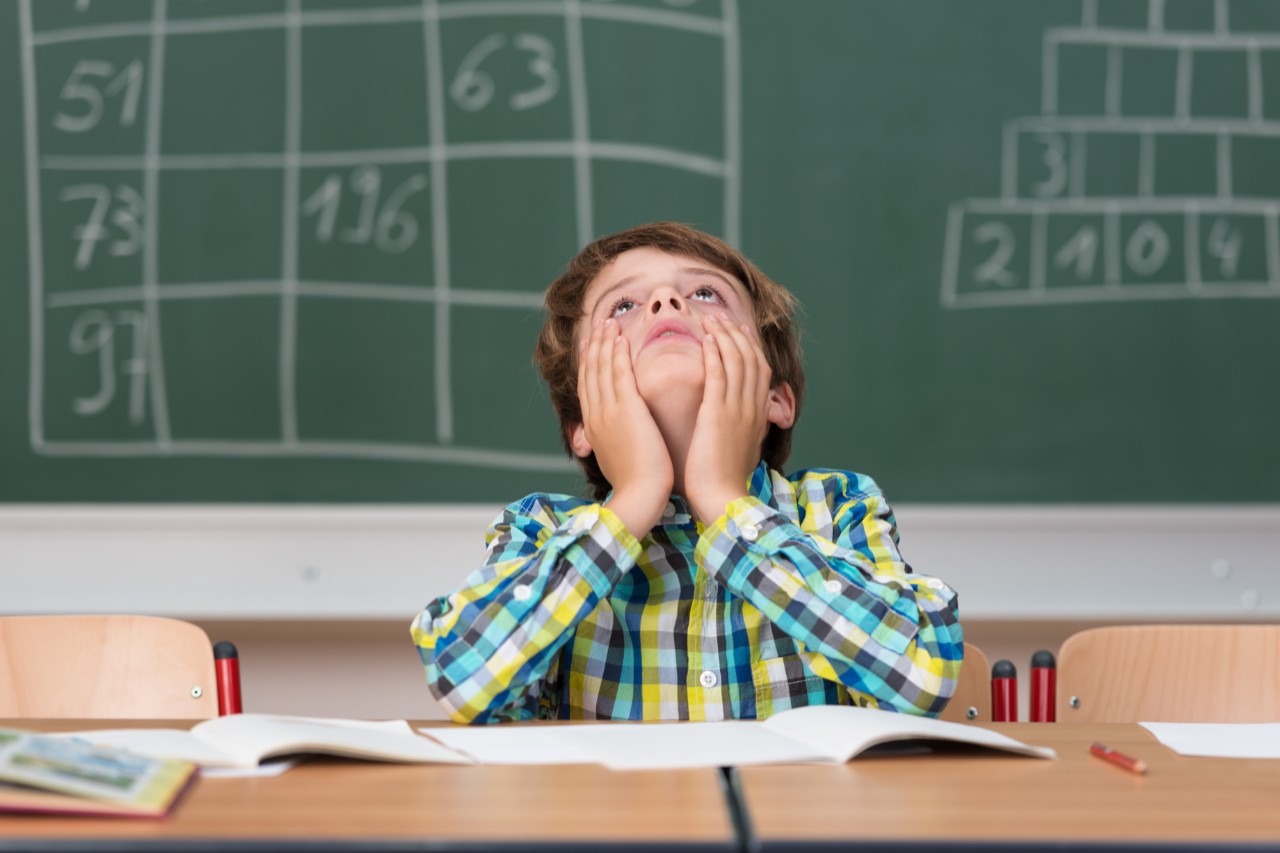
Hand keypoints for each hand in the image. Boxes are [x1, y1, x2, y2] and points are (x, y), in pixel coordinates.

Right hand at [577, 318, 673, 537]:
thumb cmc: (636, 487)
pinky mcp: (626, 410)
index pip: (588, 389)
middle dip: (595, 347)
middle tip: (600, 325)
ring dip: (605, 343)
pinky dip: (618, 353)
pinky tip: (620, 338)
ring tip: (609, 322)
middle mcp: (596, 416)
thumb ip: (615, 445)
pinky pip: (619, 373)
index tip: (593, 346)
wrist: (639, 498)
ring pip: (603, 369)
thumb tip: (613, 442)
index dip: (589, 365)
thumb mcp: (618, 463)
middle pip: (592, 373)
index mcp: (594, 429)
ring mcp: (609, 412)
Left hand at [684, 313, 771, 523]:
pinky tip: (706, 340)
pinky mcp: (718, 415)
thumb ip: (742, 428)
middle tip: (720, 316)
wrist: (722, 499)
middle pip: (750, 359)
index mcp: (758, 415)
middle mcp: (752, 408)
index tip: (738, 330)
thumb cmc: (724, 480)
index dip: (749, 347)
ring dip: (723, 336)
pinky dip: (714, 354)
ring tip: (710, 319)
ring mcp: (737, 410)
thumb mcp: (741, 449)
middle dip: (735, 334)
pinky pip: (719, 376)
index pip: (760, 370)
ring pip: (736, 361)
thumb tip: (739, 420)